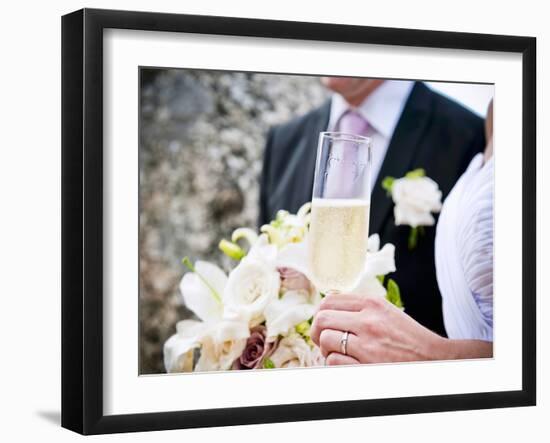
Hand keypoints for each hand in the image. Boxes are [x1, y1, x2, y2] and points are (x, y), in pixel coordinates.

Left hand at [310, 293, 446, 364]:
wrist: (435, 360)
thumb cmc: (408, 337)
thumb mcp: (386, 312)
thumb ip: (359, 308)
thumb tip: (327, 308)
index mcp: (373, 304)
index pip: (329, 300)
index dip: (321, 312)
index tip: (324, 322)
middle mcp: (369, 321)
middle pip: (322, 318)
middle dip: (317, 330)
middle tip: (323, 339)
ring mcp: (368, 345)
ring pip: (325, 340)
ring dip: (327, 349)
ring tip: (338, 352)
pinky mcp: (366, 366)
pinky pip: (334, 361)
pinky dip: (335, 364)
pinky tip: (347, 363)